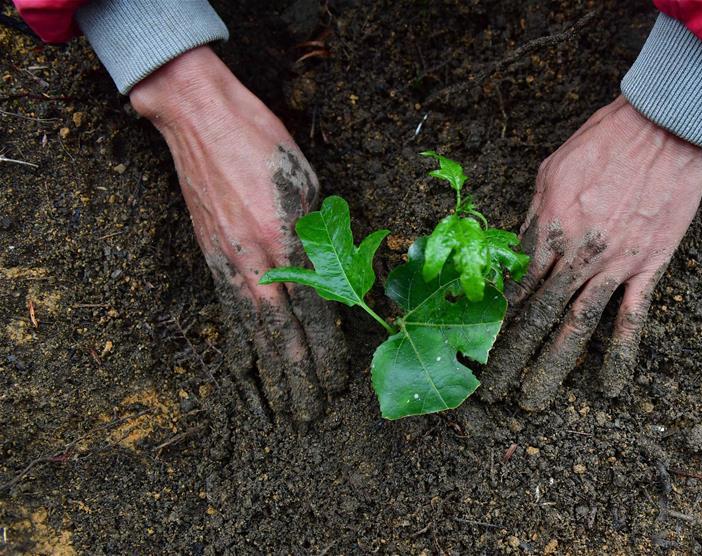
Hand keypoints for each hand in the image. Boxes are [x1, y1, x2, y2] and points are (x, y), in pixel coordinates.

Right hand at [130, 47, 346, 426]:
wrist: (199, 119)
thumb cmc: (263, 142)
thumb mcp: (310, 183)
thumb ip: (325, 235)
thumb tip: (342, 277)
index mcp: (288, 240)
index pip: (314, 313)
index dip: (326, 353)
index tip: (337, 383)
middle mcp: (256, 263)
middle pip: (281, 337)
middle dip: (297, 381)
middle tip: (310, 418)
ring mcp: (228, 265)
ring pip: (251, 337)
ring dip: (267, 379)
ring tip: (278, 415)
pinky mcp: (210, 262)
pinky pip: (226, 319)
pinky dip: (236, 351)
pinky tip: (242, 375)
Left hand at [479, 96, 701, 409]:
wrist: (663, 127)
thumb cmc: (602, 140)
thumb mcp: (550, 171)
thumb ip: (531, 216)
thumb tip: (512, 248)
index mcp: (547, 227)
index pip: (512, 285)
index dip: (491, 319)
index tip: (472, 344)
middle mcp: (575, 253)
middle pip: (536, 314)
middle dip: (510, 356)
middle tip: (490, 390)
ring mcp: (613, 264)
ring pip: (576, 325)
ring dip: (552, 365)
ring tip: (533, 400)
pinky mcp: (648, 266)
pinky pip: (632, 318)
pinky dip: (620, 354)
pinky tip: (608, 385)